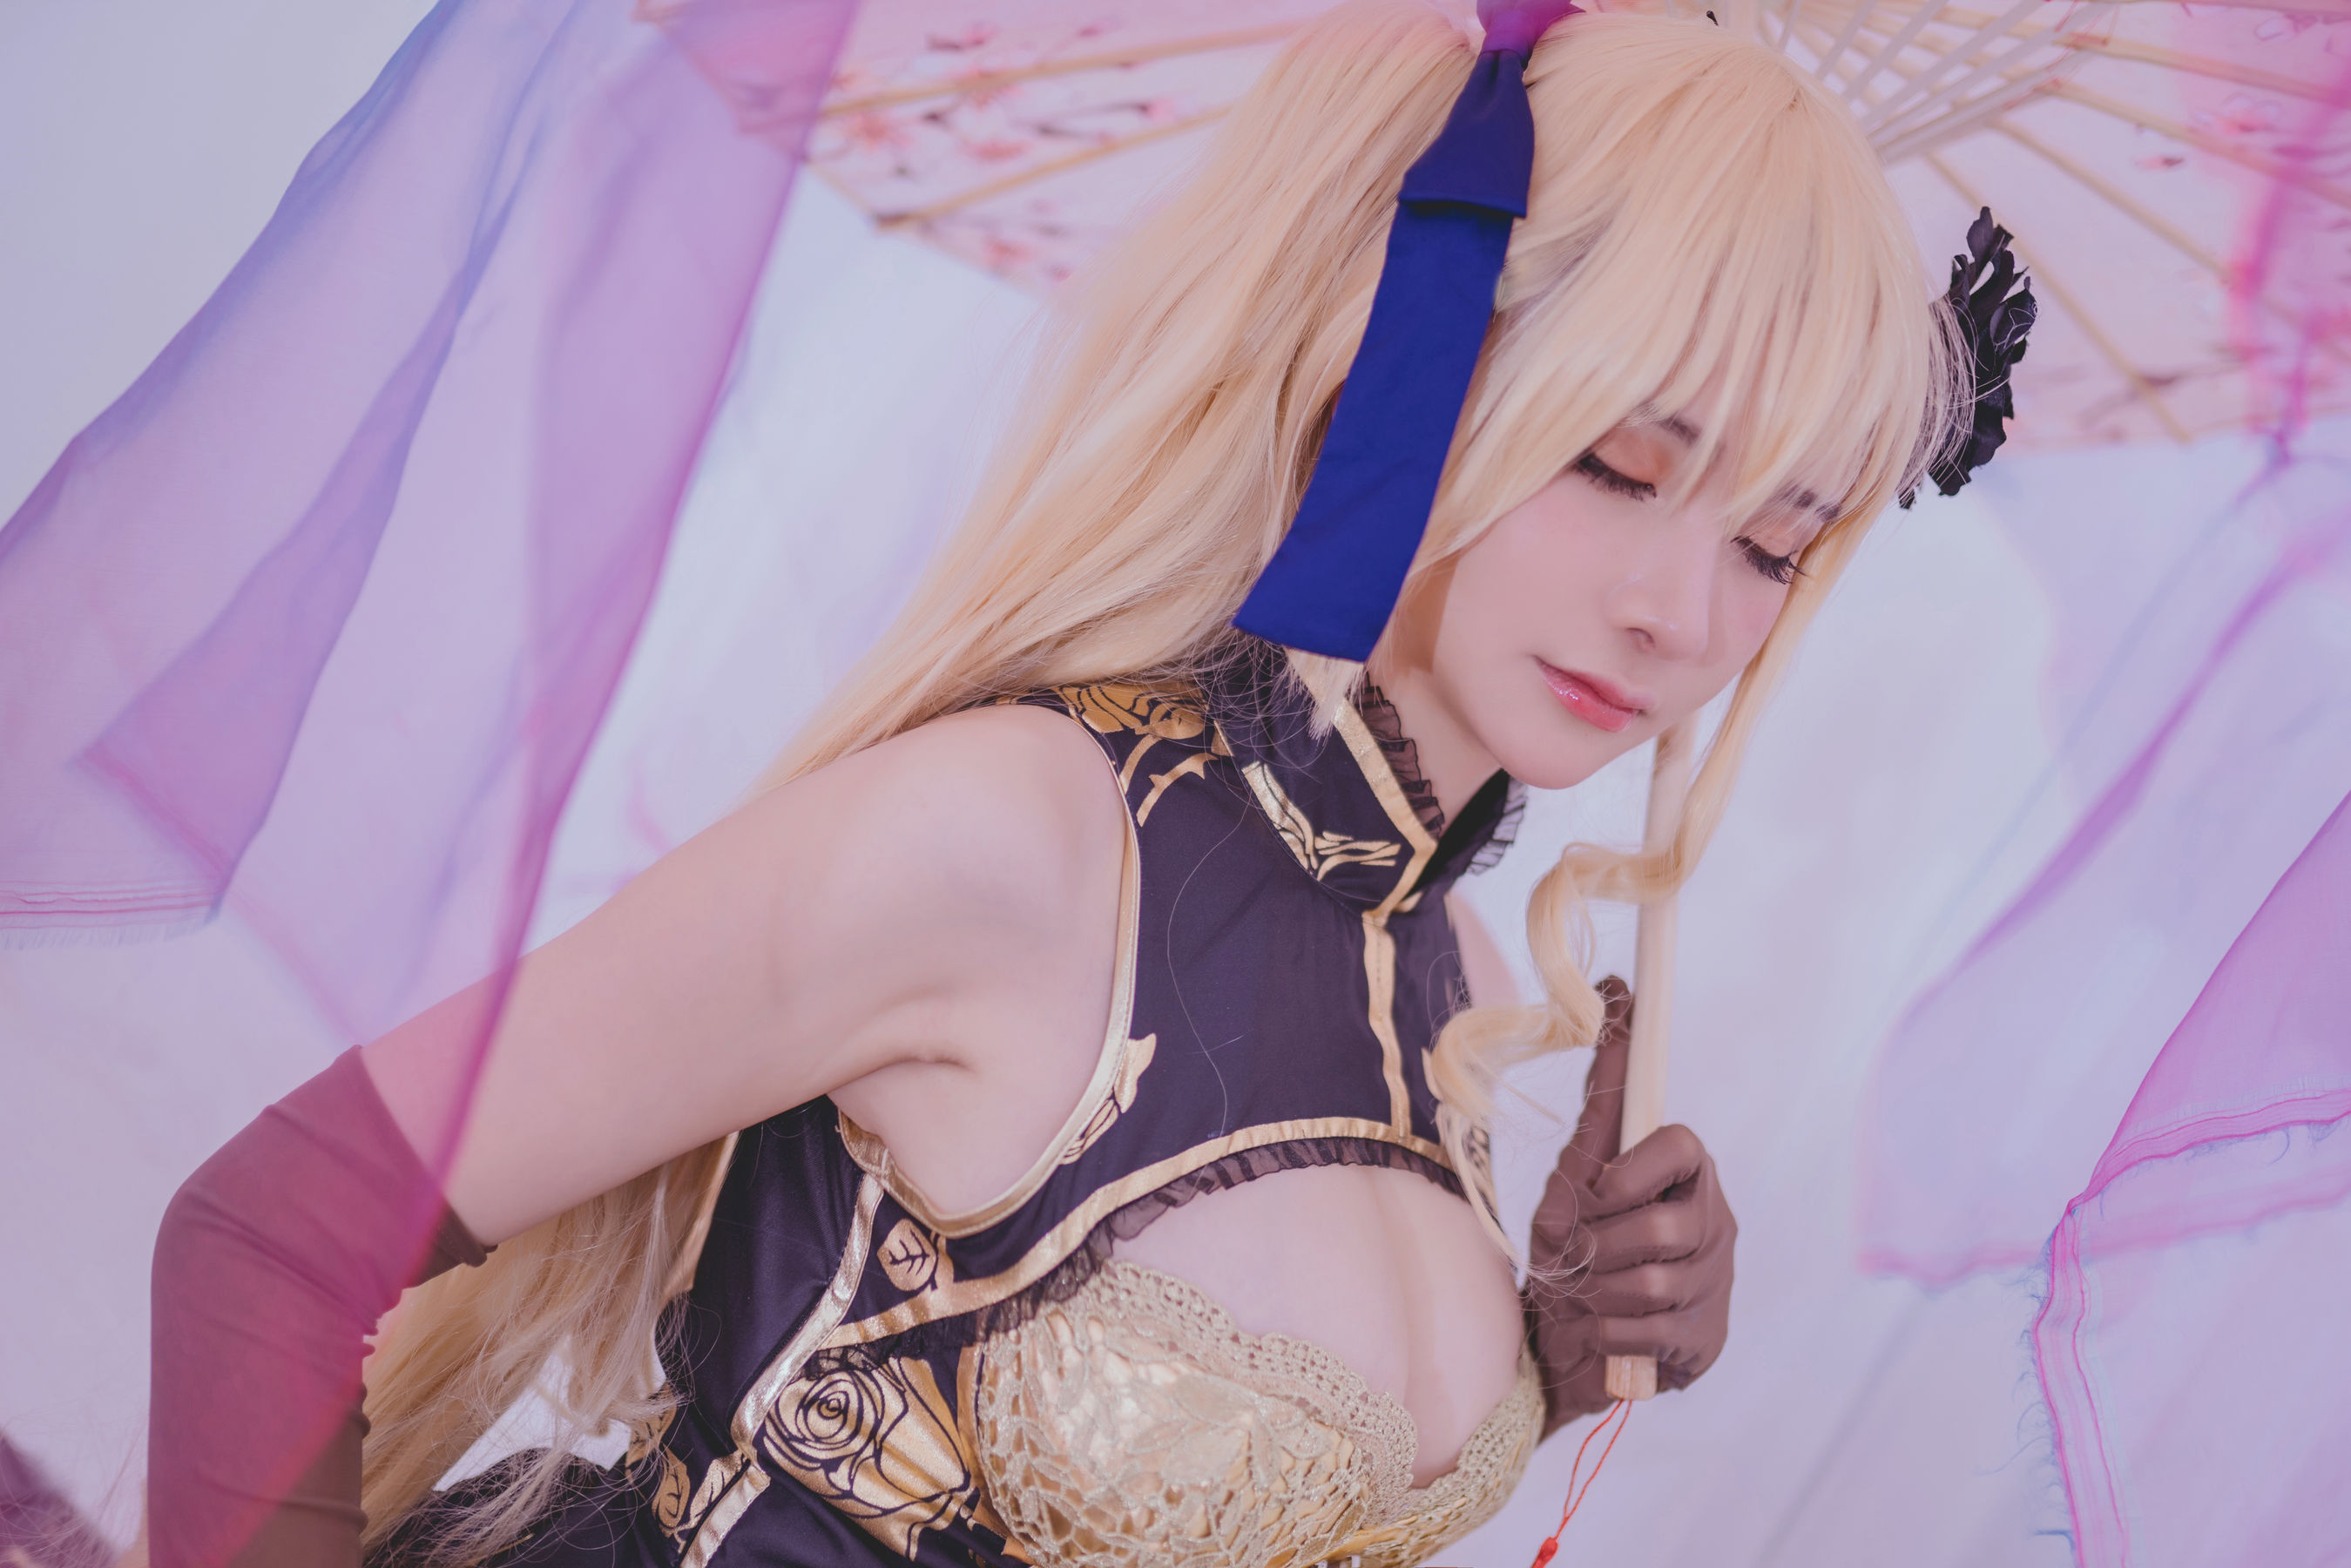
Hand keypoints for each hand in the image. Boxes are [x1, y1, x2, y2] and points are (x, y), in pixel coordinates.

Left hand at [1524, 977, 1735, 1432]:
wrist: (1557, 1343)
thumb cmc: (1569, 1250)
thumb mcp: (1573, 1174)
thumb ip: (1603, 1100)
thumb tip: (1611, 986)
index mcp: (1684, 1176)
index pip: (1681, 1145)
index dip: (1632, 1171)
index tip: (1594, 1191)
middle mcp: (1712, 1222)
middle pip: (1664, 1225)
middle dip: (1600, 1245)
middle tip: (1578, 1254)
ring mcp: (1715, 1285)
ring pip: (1655, 1282)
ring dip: (1597, 1292)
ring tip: (1585, 1295)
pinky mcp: (1704, 1342)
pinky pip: (1648, 1332)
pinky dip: (1604, 1333)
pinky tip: (1600, 1331)